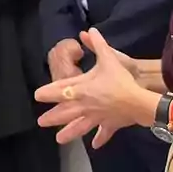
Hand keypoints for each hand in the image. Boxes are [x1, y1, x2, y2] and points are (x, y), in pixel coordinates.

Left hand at [36, 29, 160, 148]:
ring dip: (70, 132)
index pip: (61, 90)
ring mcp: (97, 116)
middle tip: (40, 122)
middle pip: (66, 112)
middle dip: (53, 117)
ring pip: (80, 126)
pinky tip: (94, 146)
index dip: (48, 92)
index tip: (37, 96)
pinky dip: (100, 139)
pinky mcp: (110, 124)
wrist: (140, 100)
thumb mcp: (109, 58)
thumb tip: (88, 30)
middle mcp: (86, 104)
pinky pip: (104, 133)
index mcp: (82, 88)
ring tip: (58, 139)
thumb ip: (97, 44)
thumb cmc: (121, 79)